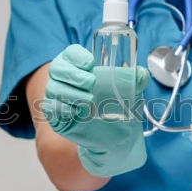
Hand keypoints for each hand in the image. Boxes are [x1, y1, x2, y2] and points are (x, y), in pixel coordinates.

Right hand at [42, 44, 149, 177]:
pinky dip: (63, 108)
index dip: (77, 55)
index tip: (90, 63)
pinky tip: (77, 112)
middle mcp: (64, 79)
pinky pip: (50, 108)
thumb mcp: (130, 91)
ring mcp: (57, 97)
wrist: (114, 137)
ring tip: (89, 101)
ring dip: (71, 93)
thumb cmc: (117, 108)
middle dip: (74, 74)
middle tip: (91, 83)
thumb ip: (136, 79)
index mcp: (79, 66)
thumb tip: (141, 73)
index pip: (70, 53)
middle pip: (57, 68)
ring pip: (53, 88)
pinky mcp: (55, 116)